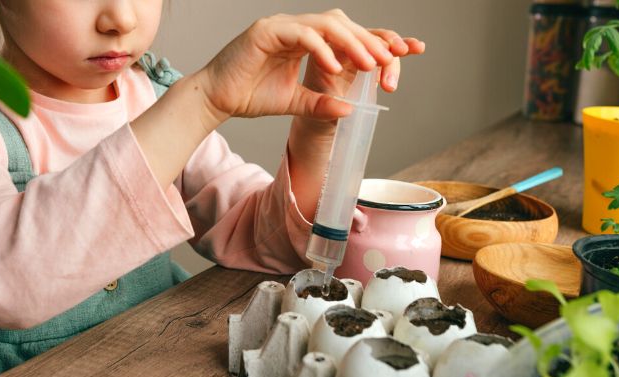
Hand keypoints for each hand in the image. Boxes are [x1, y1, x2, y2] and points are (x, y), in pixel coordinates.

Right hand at [199, 10, 423, 121]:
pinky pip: (301, 35)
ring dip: (352, 43)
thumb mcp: (296, 103)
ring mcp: (281, 26)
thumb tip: (351, 109)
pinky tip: (336, 66)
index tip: (402, 55)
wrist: (216, 99)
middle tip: (393, 58)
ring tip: (371, 63)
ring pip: (326, 25)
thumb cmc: (250, 96)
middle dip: (370, 40)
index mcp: (305, 40)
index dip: (374, 43)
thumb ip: (322, 103)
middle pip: (342, 24)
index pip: (346, 36)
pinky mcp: (266, 31)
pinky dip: (321, 49)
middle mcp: (296, 28)